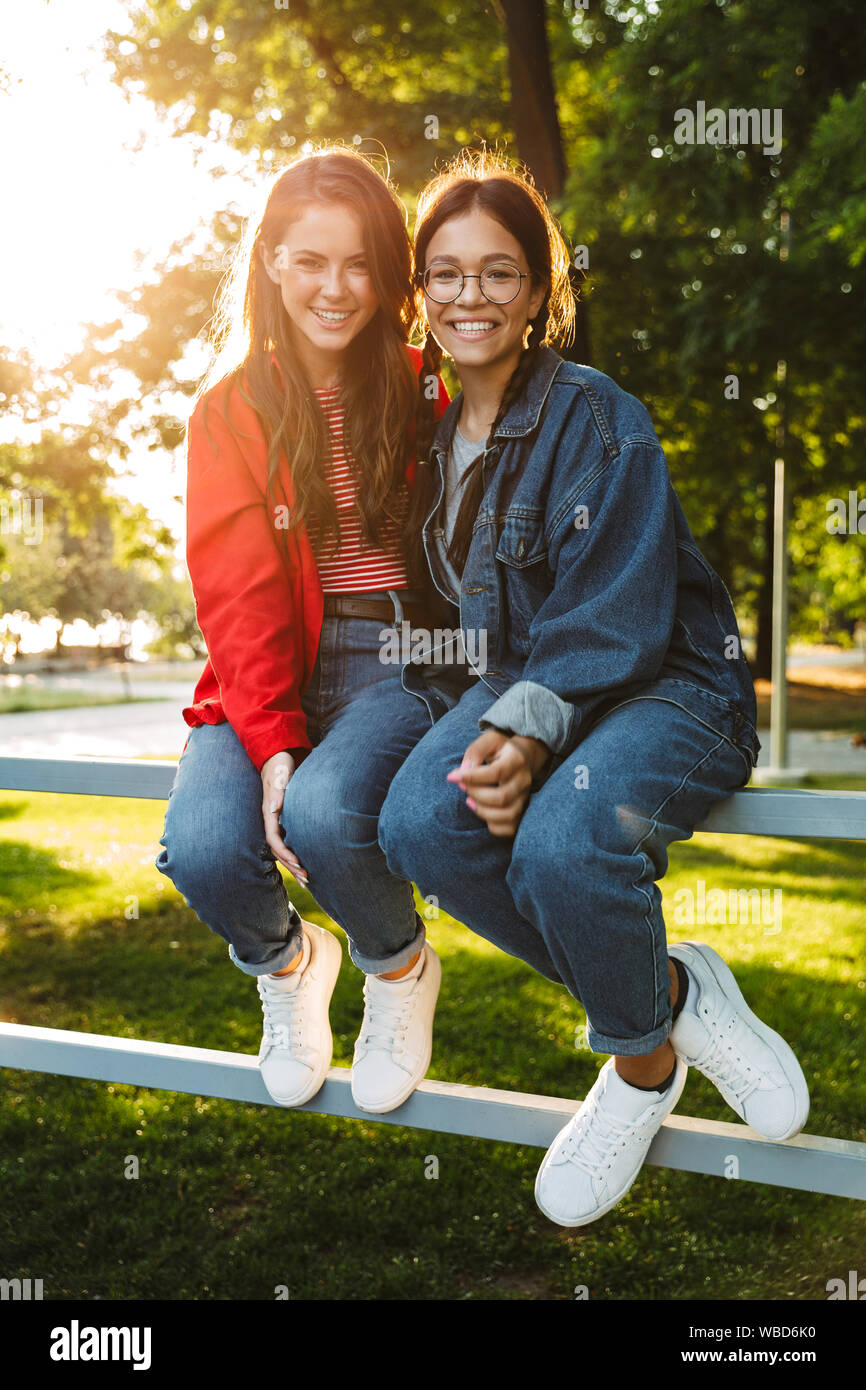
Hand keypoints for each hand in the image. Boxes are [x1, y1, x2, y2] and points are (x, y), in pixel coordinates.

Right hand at [261, 751, 307, 884]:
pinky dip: (296, 855)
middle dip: (291, 865)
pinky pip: (289, 842)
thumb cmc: (280, 765)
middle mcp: (271, 820)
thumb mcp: (280, 775)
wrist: (280, 757)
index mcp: (268, 813)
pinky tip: (306, 865)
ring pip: (283, 850)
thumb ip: (277, 791)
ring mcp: (277, 822)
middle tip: (307, 878)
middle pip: (278, 850)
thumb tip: (274, 808)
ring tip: (308, 879)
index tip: (299, 862)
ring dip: (294, 865)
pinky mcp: (285, 821)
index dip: (285, 853)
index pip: (274, 839)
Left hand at [446, 729, 550, 836]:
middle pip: (501, 797)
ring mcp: (525, 798)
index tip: (452, 777)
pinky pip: (509, 828)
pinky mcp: (521, 811)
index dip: (471, 777)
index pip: (495, 773)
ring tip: (469, 800)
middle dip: (475, 793)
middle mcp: (524, 781)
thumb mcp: (489, 740)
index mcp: (516, 760)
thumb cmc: (501, 749)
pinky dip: (493, 825)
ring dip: (482, 811)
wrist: (524, 757)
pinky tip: (481, 810)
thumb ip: (475, 751)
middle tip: (462, 786)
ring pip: (507, 815)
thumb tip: (464, 771)